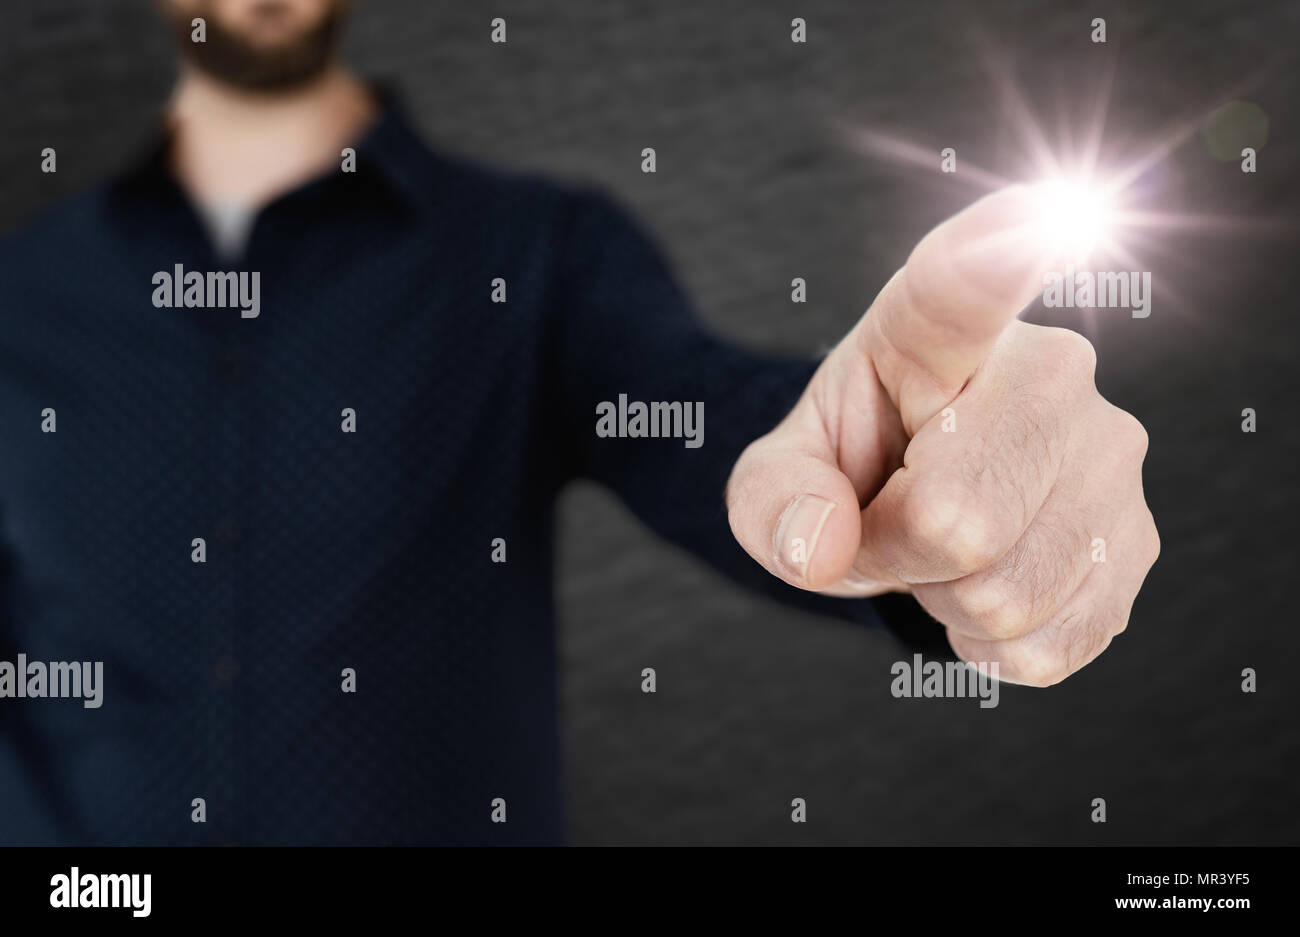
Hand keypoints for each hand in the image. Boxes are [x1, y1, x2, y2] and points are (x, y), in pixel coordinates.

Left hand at [725, 185, 1158, 685]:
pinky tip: (987, 588)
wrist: (923, 515)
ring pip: (1006, 591)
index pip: (963, 287)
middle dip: (898, 552)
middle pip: (957, 517)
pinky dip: (993, 645)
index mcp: (934, 333)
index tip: (1044, 215)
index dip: (1000, 254)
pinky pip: (1048, 642)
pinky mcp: (1139, 539)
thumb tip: (821, 545)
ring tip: (947, 551)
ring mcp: (1109, 454)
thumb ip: (771, 499)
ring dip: (948, 601)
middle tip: (895, 521)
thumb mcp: (782, 476)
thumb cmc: (855, 471)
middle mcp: (1047, 373)